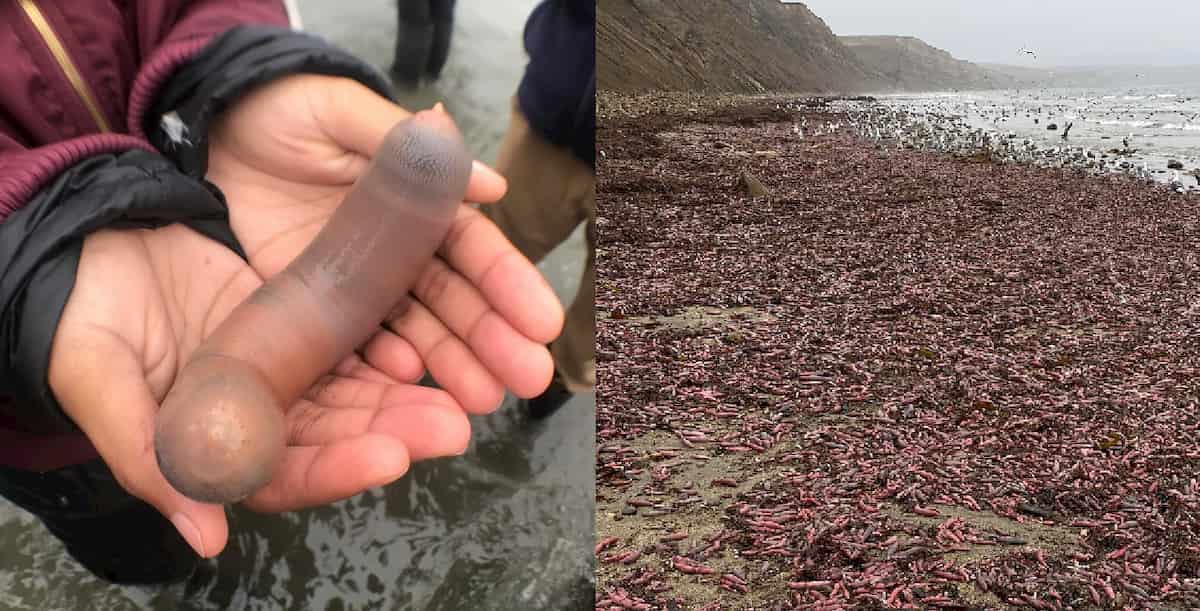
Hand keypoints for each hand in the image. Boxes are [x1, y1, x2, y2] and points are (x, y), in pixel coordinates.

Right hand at [48, 225, 472, 556]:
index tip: (390, 457)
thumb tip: (205, 538)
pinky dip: (391, 339)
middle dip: (396, 431)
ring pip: (359, 389)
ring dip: (409, 394)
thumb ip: (147, 457)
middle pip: (340, 433)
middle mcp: (260, 411)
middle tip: (452, 425)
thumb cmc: (80, 316)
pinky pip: (356, 334)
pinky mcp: (299, 315)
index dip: (339, 469)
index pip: (287, 473)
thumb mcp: (100, 380)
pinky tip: (426, 343)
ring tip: (462, 394)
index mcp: (215, 442)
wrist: (83, 241)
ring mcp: (284, 364)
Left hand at [207, 74, 562, 412]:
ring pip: (414, 333)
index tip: (542, 321)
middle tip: (528, 377)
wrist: (199, 134)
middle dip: (493, 339)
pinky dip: (383, 369)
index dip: (508, 283)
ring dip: (452, 367)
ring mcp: (355, 288)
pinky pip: (353, 349)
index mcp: (413, 204)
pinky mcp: (311, 313)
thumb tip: (493, 183)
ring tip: (483, 400)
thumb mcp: (338, 111)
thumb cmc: (277, 111)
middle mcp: (394, 253)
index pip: (471, 248)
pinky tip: (409, 383)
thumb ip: (404, 146)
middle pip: (452, 301)